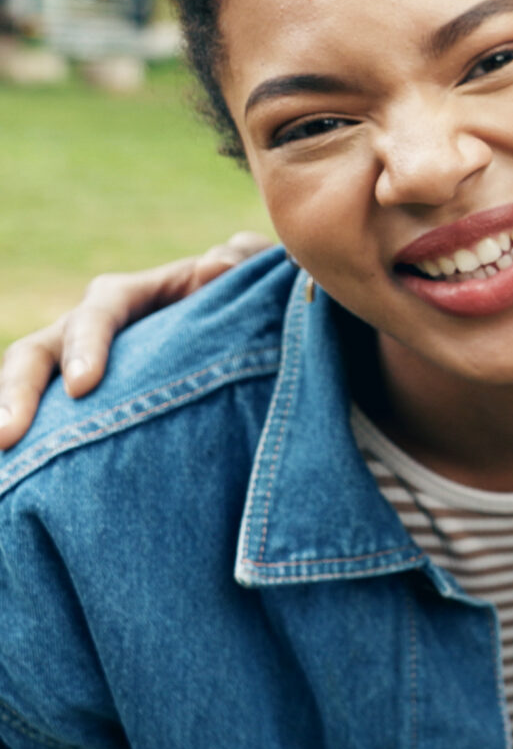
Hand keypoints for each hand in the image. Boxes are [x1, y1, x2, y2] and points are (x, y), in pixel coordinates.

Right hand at [0, 233, 270, 449]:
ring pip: (25, 386)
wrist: (241, 337)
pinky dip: (28, 448)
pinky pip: (44, 425)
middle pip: (36, 352)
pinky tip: (14, 484)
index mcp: (129, 297)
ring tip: (0, 458)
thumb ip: (243, 264)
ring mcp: (74, 367)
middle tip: (5, 435)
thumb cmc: (243, 300)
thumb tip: (215, 267)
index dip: (86, 345)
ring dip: (6, 416)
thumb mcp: (250, 277)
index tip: (82, 386)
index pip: (97, 312)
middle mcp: (87, 331)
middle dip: (16, 392)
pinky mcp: (76, 406)